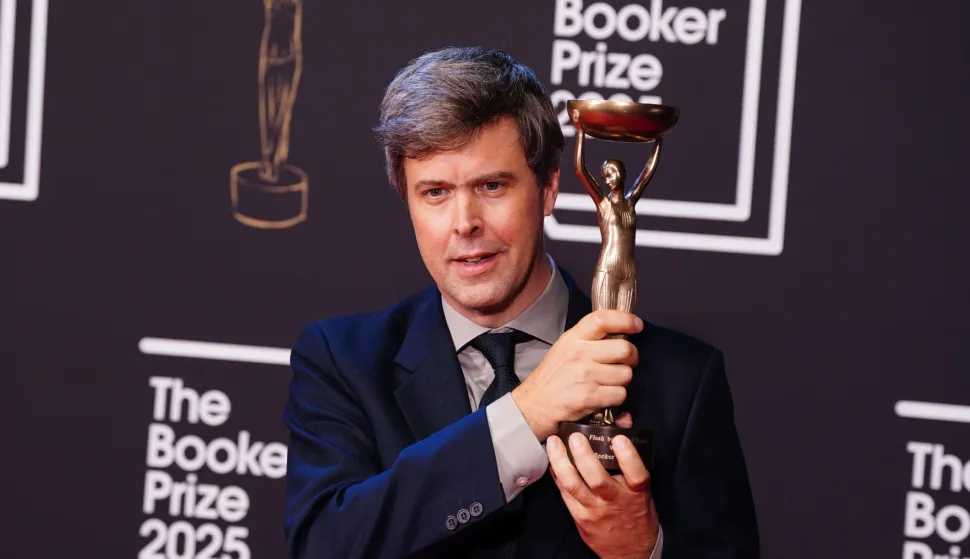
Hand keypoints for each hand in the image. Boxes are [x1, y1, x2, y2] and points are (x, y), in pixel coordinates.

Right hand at [511, 310, 641, 439]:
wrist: (533, 406)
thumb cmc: (551, 378)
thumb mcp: (564, 349)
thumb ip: (587, 340)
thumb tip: (619, 334)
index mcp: (573, 338)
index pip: (602, 319)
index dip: (625, 319)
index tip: (637, 326)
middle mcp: (579, 353)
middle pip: (624, 349)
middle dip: (631, 358)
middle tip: (624, 363)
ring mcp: (585, 375)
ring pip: (626, 374)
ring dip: (622, 381)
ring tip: (608, 383)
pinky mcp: (589, 396)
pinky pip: (620, 394)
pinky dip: (616, 398)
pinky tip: (604, 397)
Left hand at [546, 413, 658, 558]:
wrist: (630, 552)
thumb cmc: (636, 512)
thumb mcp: (642, 488)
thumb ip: (631, 455)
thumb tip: (623, 421)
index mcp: (635, 493)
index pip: (636, 474)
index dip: (627, 456)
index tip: (618, 438)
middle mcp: (614, 502)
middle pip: (597, 479)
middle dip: (584, 456)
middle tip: (575, 436)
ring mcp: (594, 511)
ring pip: (574, 486)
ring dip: (561, 463)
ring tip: (553, 443)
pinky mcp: (579, 517)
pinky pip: (564, 494)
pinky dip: (557, 476)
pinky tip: (552, 461)